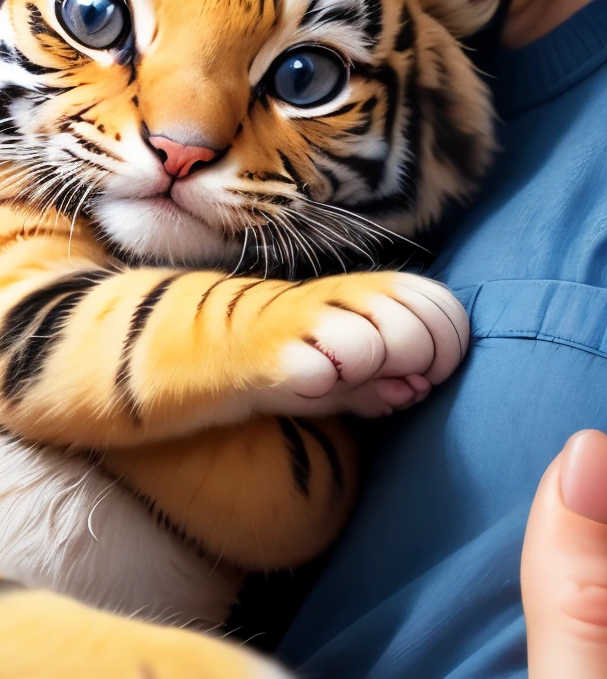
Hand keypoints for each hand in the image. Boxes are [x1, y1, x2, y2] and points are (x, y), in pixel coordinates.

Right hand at [255, 273, 469, 420]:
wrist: (232, 347)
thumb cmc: (310, 354)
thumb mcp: (364, 365)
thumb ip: (397, 377)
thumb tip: (419, 390)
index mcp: (381, 288)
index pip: (443, 308)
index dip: (445, 350)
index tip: (422, 373)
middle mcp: (351, 293)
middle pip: (414, 333)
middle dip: (408, 369)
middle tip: (382, 378)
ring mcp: (313, 316)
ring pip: (375, 348)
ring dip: (365, 376)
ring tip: (341, 376)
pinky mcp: (281, 348)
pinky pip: (325, 374)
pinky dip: (325, 389)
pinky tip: (310, 385)